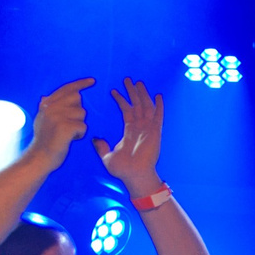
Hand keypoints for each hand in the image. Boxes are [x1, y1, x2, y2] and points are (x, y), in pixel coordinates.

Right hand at [26, 79, 92, 168]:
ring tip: (67, 134)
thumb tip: (45, 96)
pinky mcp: (64, 126)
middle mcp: (50, 107)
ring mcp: (57, 116)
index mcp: (46, 104)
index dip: (80, 83)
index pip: (66, 88)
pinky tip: (70, 139)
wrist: (40, 157)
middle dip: (78, 112)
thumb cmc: (44, 140)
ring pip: (82, 113)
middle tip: (69, 124)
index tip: (93, 80)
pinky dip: (80, 134)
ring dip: (79, 125)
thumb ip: (46, 108)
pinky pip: (83, 126)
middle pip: (77, 99)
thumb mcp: (42, 120)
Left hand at [93, 78, 165, 192]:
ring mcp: (148, 129)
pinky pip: (158, 116)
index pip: (126, 111)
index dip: (120, 100)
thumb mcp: (107, 156)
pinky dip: (159, 106)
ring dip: (143, 94)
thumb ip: (101, 146)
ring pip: (146, 107)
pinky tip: (158, 95)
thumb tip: (94, 138)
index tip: (113, 90)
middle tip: (127, 79)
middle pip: (137, 105)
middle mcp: (140, 127)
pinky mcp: (155, 132)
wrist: (135, 176)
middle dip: (132, 92)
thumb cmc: (123, 169)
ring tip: (138, 82)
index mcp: (130, 131)